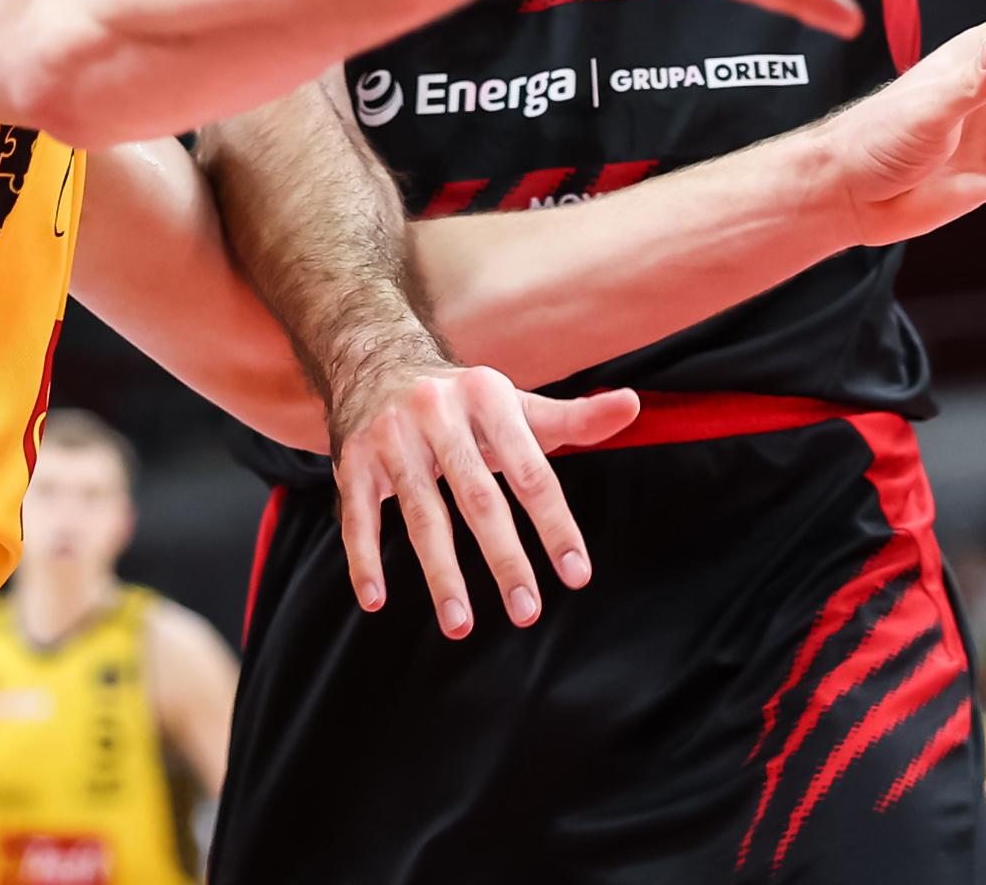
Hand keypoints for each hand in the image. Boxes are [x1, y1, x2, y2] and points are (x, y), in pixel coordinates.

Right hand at [328, 361, 638, 637]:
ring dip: (441, 575)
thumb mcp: (515, 404)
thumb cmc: (462, 400)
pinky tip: (376, 600)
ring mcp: (392, 437)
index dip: (556, 524)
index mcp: (489, 397)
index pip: (532, 470)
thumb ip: (574, 419)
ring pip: (421, 515)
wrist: (375, 360)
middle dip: (504, 559)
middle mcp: (439, 413)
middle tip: (527, 611)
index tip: (576, 574)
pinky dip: (364, 560)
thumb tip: (633, 406)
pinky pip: (358, 517)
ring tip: (461, 625)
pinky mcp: (353, 460)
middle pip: (478, 498)